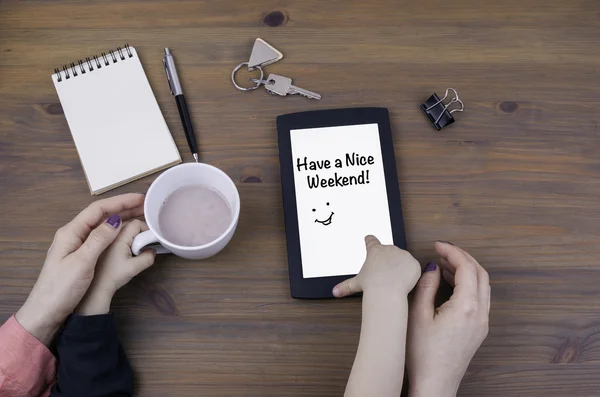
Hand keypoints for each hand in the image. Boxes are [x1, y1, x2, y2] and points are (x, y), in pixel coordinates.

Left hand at [15, 194, 144, 345]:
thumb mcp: (81, 262)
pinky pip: (102, 236)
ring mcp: (76, 245)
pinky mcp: (81, 256)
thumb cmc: (60, 289)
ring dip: (121, 217)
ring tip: (141, 214)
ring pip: (102, 225)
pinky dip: (116, 230)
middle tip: (145, 205)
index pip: (98, 209)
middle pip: (101, 214)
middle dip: (123, 207)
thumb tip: (115, 219)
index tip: (140, 199)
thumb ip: (98, 239)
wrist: (45, 312)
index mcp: (71, 232)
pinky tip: (126, 232)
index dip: (121, 201)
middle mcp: (73, 234)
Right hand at [332, 235, 420, 298]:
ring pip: (402, 260)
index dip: (370, 240)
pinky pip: (412, 267)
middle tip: (386, 275)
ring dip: (400, 267)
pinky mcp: (413, 262)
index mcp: (375, 251)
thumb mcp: (357, 284)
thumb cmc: (372, 285)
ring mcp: (402, 254)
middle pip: (389, 252)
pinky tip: (404, 282)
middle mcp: (388, 249)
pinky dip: (410, 274)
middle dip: (389, 261)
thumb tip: (335, 292)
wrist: (387, 291)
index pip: (371, 241)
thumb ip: (346, 286)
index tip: (369, 238)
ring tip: (395, 280)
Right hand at [407, 241, 489, 396]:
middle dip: (462, 257)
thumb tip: (432, 268)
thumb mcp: (417, 315)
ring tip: (443, 264)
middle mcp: (479, 313)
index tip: (438, 244)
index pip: (466, 268)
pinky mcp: (478, 329)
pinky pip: (479, 297)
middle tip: (442, 250)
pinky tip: (450, 284)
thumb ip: (426, 287)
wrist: (435, 383)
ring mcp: (481, 322)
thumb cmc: (423, 356)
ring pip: (482, 285)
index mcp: (466, 307)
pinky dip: (467, 284)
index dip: (452, 251)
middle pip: (480, 273)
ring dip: (466, 270)